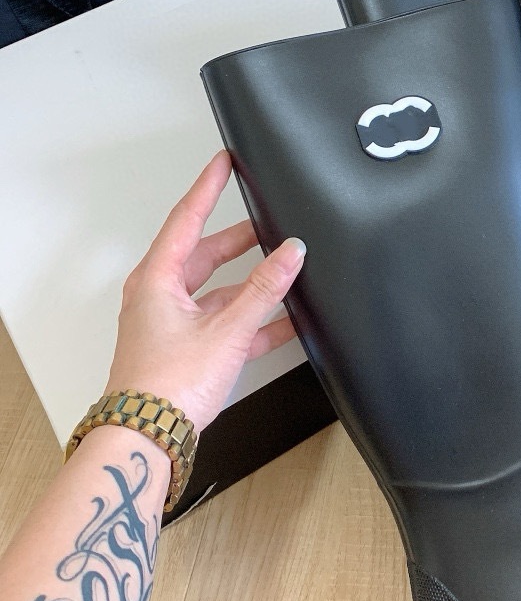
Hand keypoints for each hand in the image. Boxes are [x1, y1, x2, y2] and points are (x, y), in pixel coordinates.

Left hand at [107, 151, 306, 434]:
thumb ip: (264, 289)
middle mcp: (160, 297)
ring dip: (254, 285)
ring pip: (220, 291)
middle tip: (270, 223)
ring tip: (289, 275)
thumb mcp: (227, 329)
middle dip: (242, 240)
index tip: (225, 162)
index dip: (209, 187)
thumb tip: (291, 252)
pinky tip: (287, 323)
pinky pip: (227, 323)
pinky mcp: (188, 350)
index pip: (187, 219)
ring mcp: (173, 324)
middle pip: (206, 254)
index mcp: (157, 280)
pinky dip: (255, 320)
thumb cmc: (166, 384)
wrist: (148, 439)